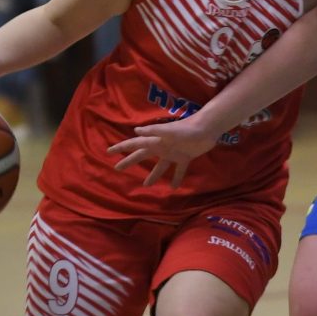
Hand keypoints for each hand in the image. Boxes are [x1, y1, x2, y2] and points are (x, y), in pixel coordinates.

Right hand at [107, 117, 222, 186]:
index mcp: (155, 140)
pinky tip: (173, 187)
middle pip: (142, 155)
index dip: (122, 148)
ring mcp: (173, 153)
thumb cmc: (187, 128)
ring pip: (159, 166)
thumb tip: (135, 131)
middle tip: (117, 168)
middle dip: (130, 161)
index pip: (135, 144)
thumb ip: (153, 132)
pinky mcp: (185, 157)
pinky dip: (176, 178)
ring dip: (153, 175)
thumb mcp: (169, 130)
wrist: (207, 128)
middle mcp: (162, 147)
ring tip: (145, 185)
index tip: (109, 152)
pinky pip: (178, 170)